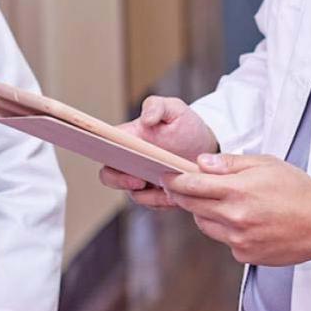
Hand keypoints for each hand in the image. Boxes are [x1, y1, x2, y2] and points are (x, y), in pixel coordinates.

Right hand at [98, 96, 218, 209]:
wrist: (206, 145)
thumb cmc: (185, 124)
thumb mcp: (174, 109)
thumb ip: (157, 106)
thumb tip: (145, 119)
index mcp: (128, 139)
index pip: (104, 149)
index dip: (104, 156)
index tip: (120, 161)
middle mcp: (130, 162)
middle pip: (110, 176)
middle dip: (121, 182)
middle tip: (140, 182)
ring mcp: (142, 180)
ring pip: (135, 195)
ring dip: (150, 195)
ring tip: (168, 189)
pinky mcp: (157, 195)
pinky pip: (153, 204)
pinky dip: (163, 202)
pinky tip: (176, 195)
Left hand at [163, 153, 310, 265]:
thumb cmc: (297, 190)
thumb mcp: (266, 164)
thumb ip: (231, 163)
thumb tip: (202, 163)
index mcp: (238, 191)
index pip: (193, 185)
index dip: (175, 180)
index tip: (167, 176)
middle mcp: (235, 218)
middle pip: (192, 206)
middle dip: (182, 194)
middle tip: (178, 186)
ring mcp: (239, 240)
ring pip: (205, 225)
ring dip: (203, 212)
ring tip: (216, 201)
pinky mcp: (245, 256)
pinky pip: (224, 240)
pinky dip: (225, 229)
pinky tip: (242, 220)